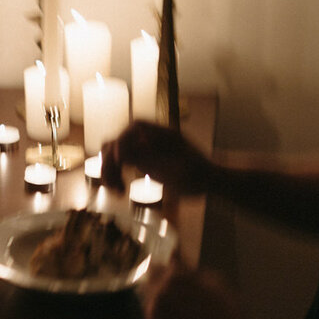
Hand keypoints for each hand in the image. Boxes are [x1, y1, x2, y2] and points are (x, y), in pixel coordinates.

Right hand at [100, 120, 214, 192]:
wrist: (208, 182)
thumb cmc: (197, 176)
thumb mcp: (175, 171)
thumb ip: (148, 161)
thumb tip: (120, 153)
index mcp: (163, 133)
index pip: (136, 127)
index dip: (123, 140)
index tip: (118, 160)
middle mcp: (150, 137)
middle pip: (120, 140)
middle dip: (111, 162)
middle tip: (113, 185)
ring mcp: (144, 147)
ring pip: (114, 152)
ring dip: (109, 170)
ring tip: (116, 191)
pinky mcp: (140, 158)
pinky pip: (119, 162)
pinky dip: (115, 175)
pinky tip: (119, 190)